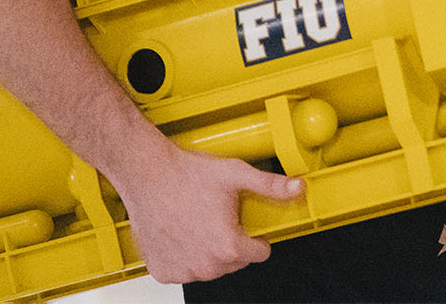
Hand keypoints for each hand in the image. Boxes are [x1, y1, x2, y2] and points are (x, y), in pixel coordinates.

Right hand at [115, 146, 303, 283]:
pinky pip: (185, 270)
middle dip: (232, 242)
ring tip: (199, 222)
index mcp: (228, 247)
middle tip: (219, 216)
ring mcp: (183, 271)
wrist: (146, 174)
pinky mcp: (163, 272)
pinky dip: (185, 256)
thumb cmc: (186, 174)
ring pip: (210, 267)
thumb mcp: (236, 175)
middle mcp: (206, 266)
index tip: (245, 223)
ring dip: (209, 251)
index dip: (256, 236)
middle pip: (235, 262)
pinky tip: (181, 233)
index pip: (260, 254)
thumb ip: (272, 185)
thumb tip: (299, 188)